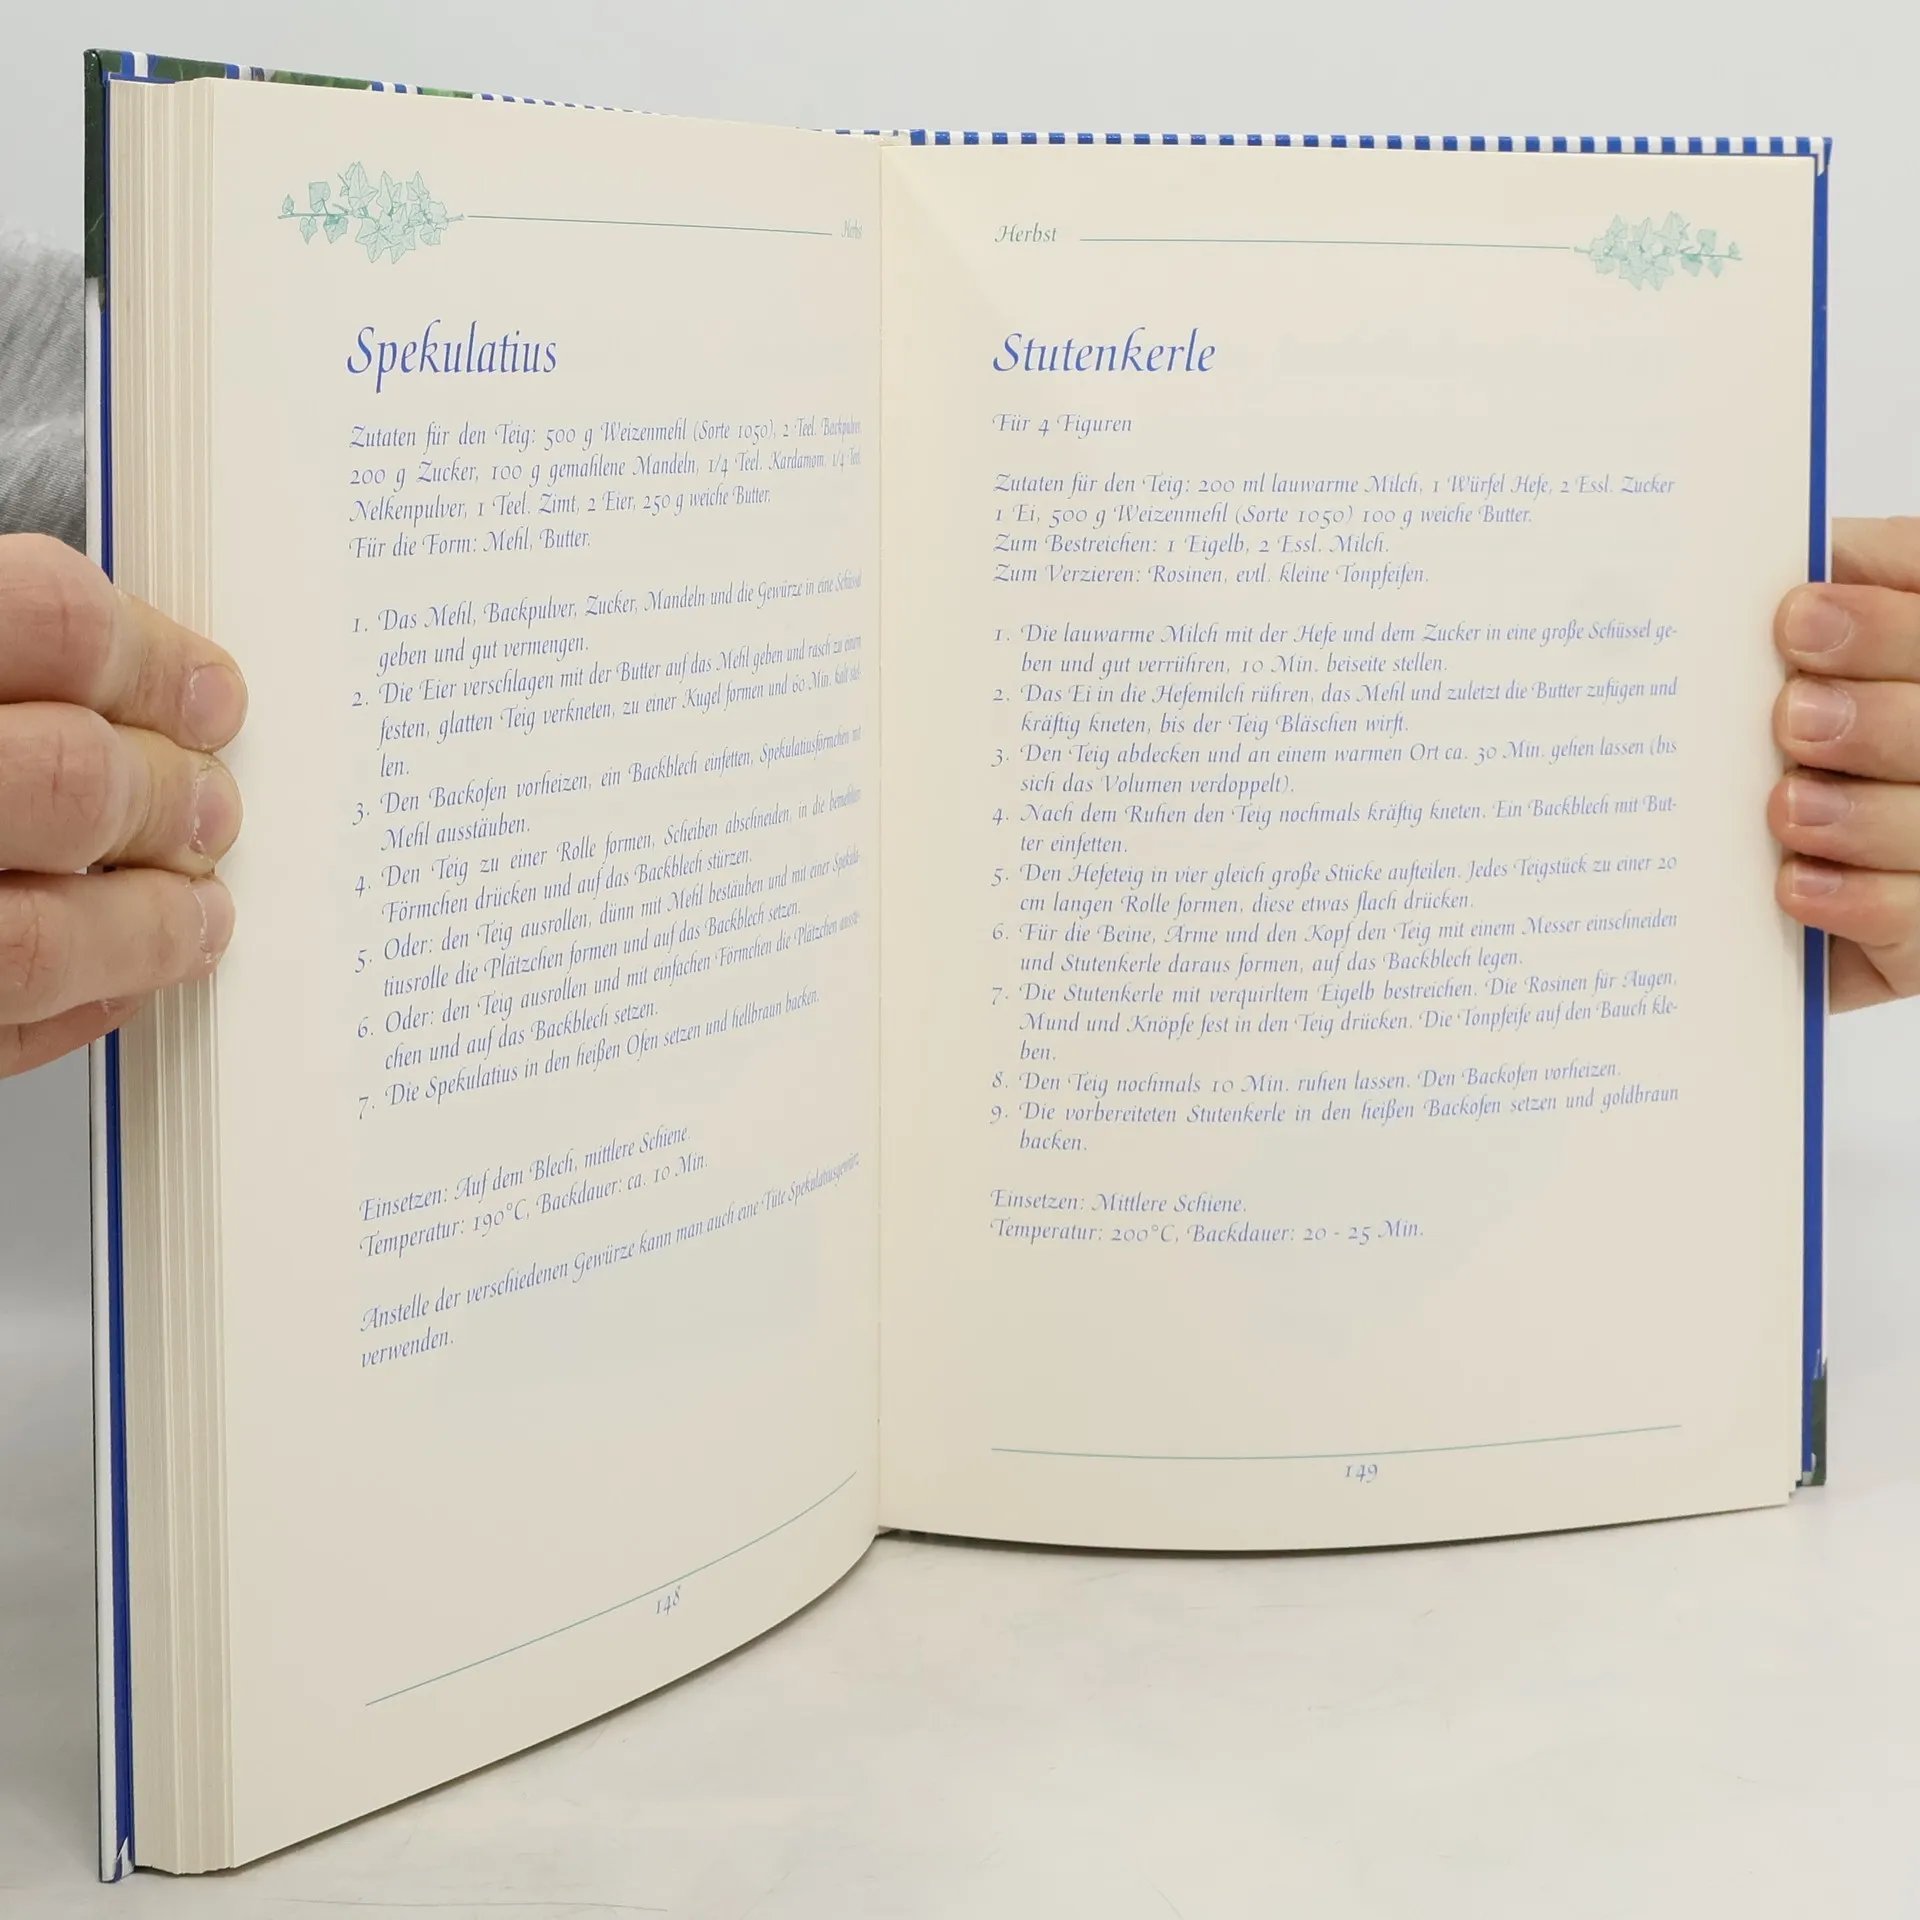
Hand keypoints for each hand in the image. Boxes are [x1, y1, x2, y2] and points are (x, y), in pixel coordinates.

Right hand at [0, 534, 244, 1076]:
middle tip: (216, 810)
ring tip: (198, 915)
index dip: (154, 661)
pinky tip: (107, 984)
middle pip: (73, 780)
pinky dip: (72, 1009)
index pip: (49, 619)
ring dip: (148, 929)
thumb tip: (156, 678)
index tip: (217, 696)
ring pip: (41, 940)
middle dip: (175, 800)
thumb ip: (8, 655)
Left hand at [1773, 516, 1919, 1009]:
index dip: (1881, 625)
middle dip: (1874, 720)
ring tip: (1785, 806)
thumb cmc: (1802, 727)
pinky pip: (1910, 922)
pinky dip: (1853, 902)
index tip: (1796, 618)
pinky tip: (1794, 883)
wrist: (1782, 880)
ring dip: (1857, 816)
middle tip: (1793, 717)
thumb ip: (1838, 586)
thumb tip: (1796, 554)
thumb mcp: (1815, 644)